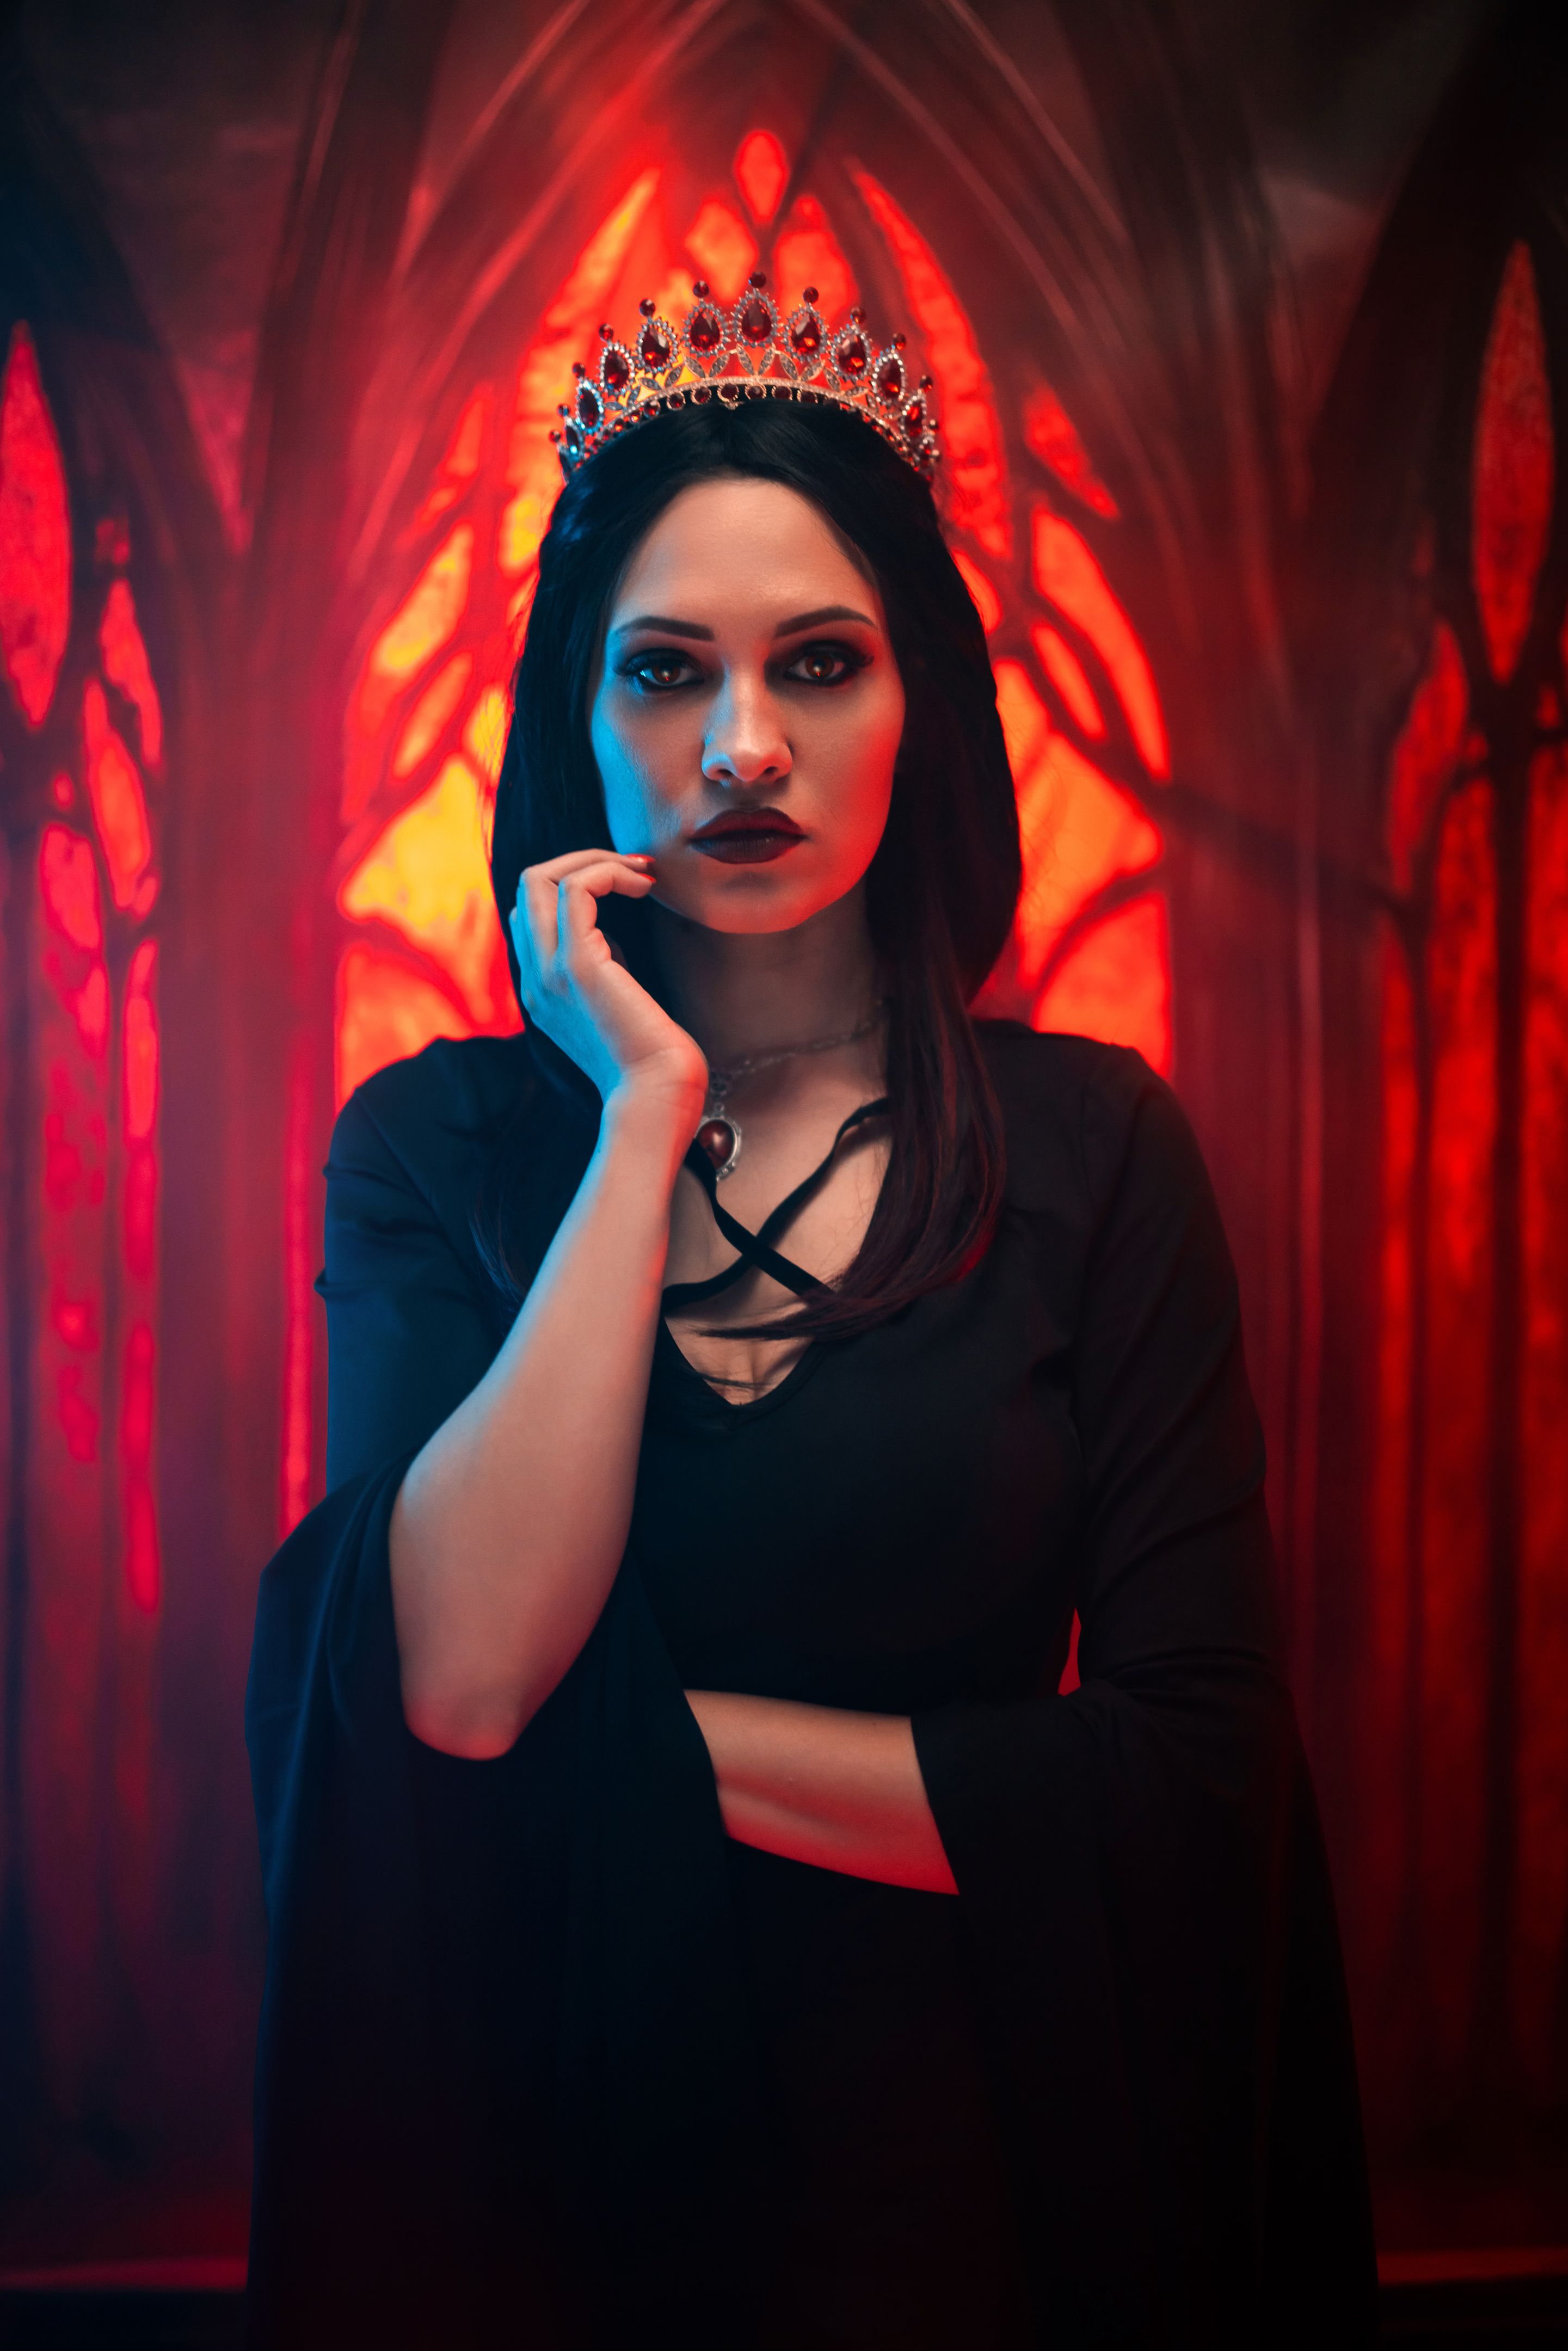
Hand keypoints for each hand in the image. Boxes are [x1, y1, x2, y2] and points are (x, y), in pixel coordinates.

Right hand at [510, 849, 706, 1119]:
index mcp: (542, 988)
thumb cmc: (653, 1057)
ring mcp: (549, 971)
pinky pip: (575, 889)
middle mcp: (535, 977)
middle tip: (635, 869)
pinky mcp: (577, 965)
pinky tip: (644, 886)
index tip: (628, 886)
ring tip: (641, 874)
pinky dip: (608, 872)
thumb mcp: (618, 1003)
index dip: (573, 884)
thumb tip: (615, 937)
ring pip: (540, 878)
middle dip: (581, 860)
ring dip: (595, 860)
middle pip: (525, 885)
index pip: (529, 912)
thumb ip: (605, 969)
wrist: (657, 1097)